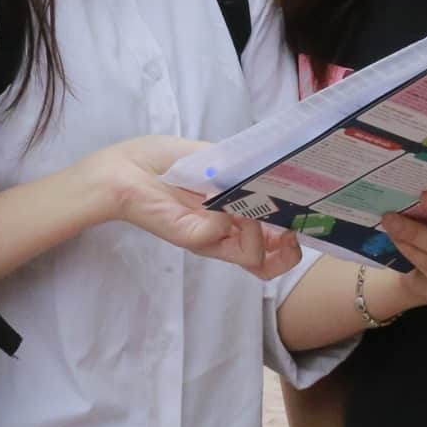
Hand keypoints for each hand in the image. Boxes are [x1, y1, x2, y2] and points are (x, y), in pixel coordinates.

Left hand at [86, 136, 301, 279]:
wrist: (126, 168)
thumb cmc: (165, 161)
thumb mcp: (216, 161)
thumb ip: (244, 169)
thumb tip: (275, 173)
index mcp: (235, 219)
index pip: (275, 245)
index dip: (294, 237)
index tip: (300, 214)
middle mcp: (226, 235)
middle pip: (270, 265)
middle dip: (289, 248)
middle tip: (286, 226)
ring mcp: (211, 239)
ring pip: (255, 258)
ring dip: (262, 229)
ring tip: (248, 204)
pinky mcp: (193, 237)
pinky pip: (223, 233)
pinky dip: (229, 213)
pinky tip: (216, 194)